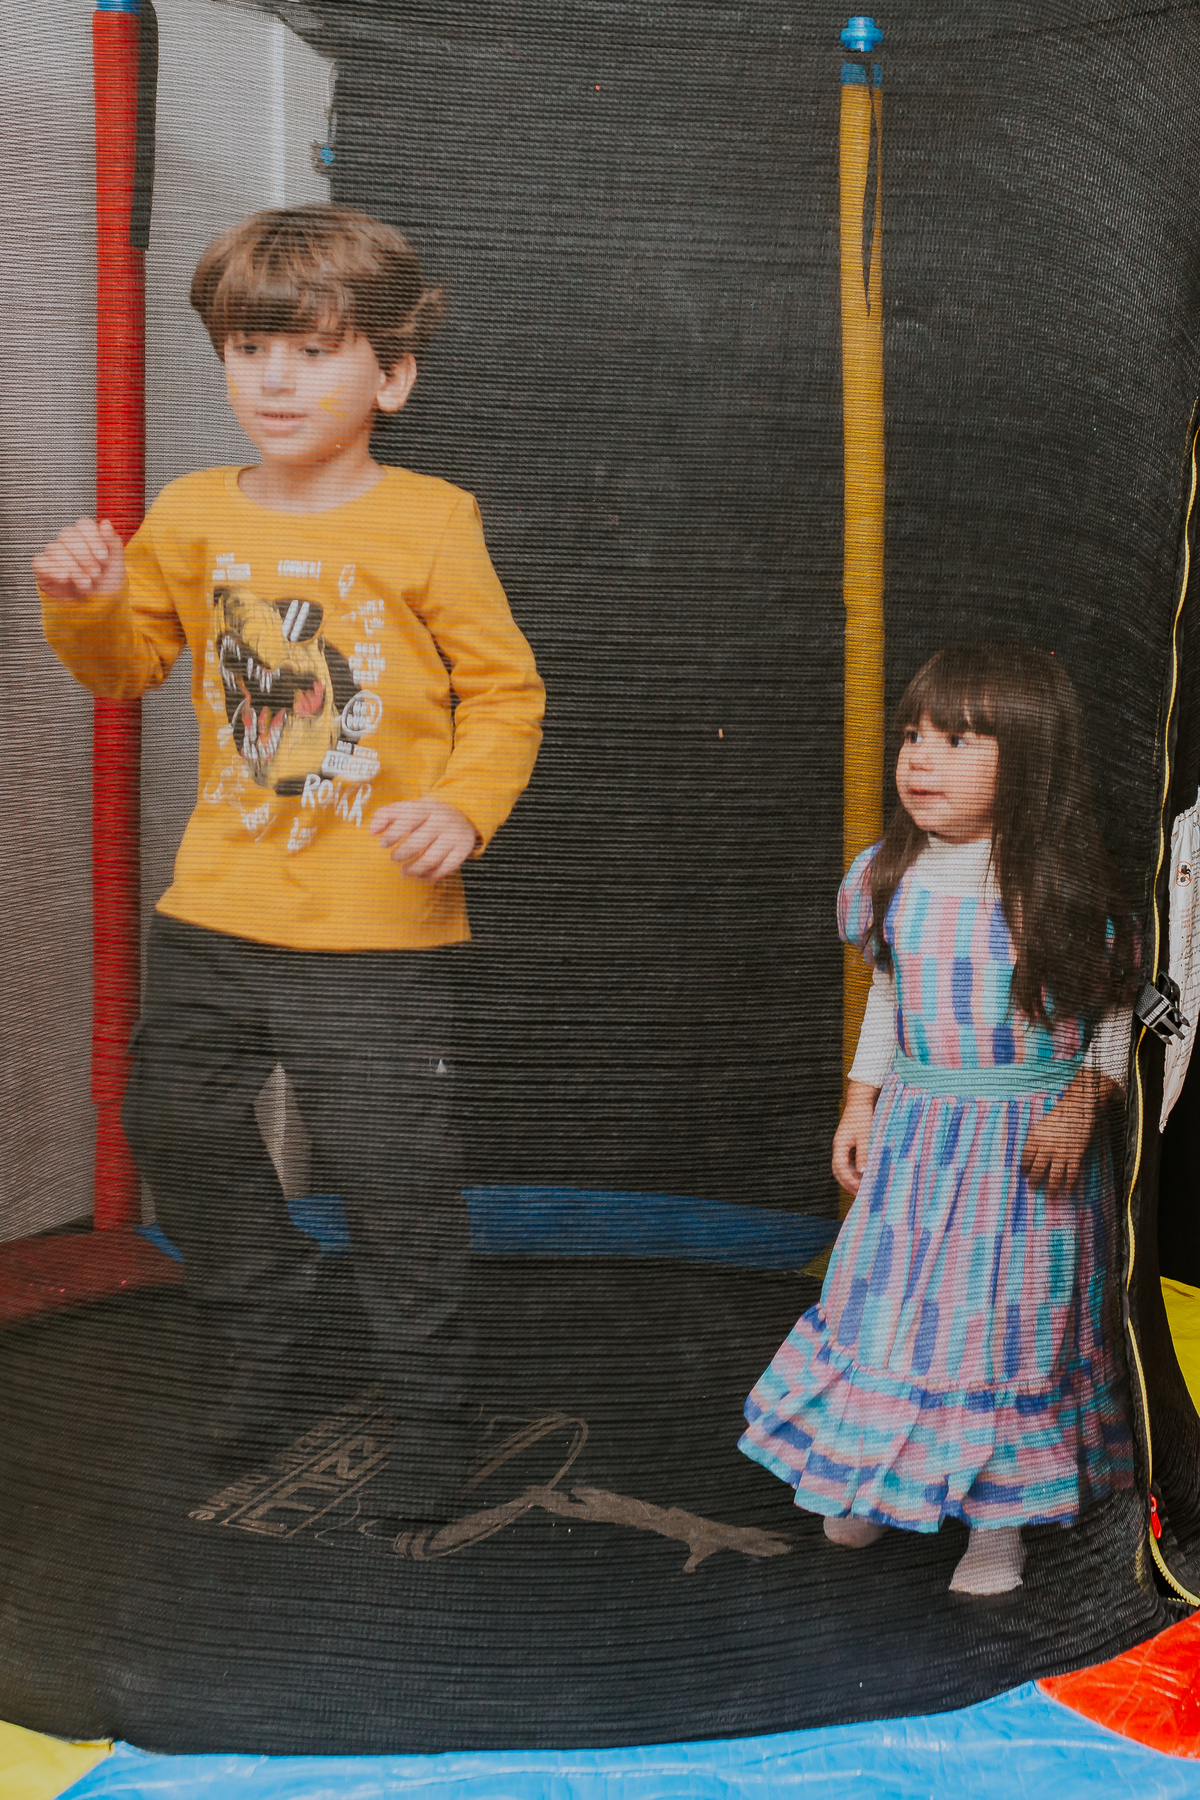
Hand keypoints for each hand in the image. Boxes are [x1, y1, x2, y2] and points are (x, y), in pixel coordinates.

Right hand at [32, 517, 125, 601]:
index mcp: (86, 535)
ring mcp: (54, 554)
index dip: (93, 538)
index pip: (83, 524)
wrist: (99, 602)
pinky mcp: (43, 569)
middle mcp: (68, 541)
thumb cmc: (108, 579)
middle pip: (68, 535)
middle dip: (84, 556)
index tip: (104, 557)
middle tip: (96, 574)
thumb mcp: (116, 562)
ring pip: (55, 549)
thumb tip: (105, 523)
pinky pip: (39, 562)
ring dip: (73, 567)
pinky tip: (64, 577)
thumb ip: (113, 542)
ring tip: (86, 583)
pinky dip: (51, 569)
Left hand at [369, 797, 478, 880]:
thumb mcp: (408, 808)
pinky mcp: (463, 850)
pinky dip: (430, 875)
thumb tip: (371, 831)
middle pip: (419, 842)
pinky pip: (445, 868)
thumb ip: (385, 815)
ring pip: (431, 859)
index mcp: (427, 807)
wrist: (462, 816)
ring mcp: (454, 836)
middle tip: (394, 858)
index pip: (409, 819)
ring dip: (414, 869)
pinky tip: (421, 875)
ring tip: (404, 871)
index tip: (383, 844)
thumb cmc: (425, 815)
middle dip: (402, 854)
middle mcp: (443, 820)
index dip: (393, 833)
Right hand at [833, 1080, 880, 1195]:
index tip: (860, 1190)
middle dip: (847, 1184)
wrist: (861, 1100)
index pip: (840, 1169)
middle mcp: (839, 1147)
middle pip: (838, 1171)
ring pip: (842, 1168)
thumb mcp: (865, 1136)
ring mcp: (843, 1146)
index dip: (849, 1181)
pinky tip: (865, 1175)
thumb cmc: (863, 1116)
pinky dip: (854, 1171)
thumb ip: (864, 1154)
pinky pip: (848, 1162)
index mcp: (839, 1145)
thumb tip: (863, 1173)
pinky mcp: (849, 1144)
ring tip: (863, 1188)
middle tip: (861, 1195)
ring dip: (851, 1179)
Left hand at [1021, 1069, 1115, 1203]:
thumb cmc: (1061, 1114)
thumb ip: (1038, 1139)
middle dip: (1035, 1180)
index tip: (1025, 1173)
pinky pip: (1071, 1174)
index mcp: (1035, 1138)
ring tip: (1049, 1195)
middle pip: (1037, 1169)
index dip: (1025, 1167)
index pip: (1026, 1157)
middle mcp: (1046, 1148)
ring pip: (1054, 1176)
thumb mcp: (1043, 1125)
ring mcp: (1061, 1153)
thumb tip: (1033, 1153)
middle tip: (1033, 1187)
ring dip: (1051, 1188)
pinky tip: (1067, 1191)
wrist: (1079, 1108)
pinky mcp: (1075, 1155)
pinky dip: (1069, 1184)